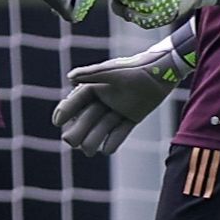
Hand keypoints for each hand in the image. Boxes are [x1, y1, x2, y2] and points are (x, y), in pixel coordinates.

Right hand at [52, 34, 194, 155]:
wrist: (163, 71)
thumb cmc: (137, 67)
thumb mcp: (113, 71)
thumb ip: (92, 75)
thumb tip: (69, 78)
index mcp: (98, 85)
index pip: (77, 100)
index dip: (66, 110)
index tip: (56, 121)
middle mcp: (106, 98)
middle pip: (88, 117)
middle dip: (78, 129)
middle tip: (69, 142)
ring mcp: (119, 108)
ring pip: (103, 127)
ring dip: (94, 139)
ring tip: (88, 151)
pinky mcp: (132, 117)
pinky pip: (120, 131)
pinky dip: (114, 141)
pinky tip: (106, 150)